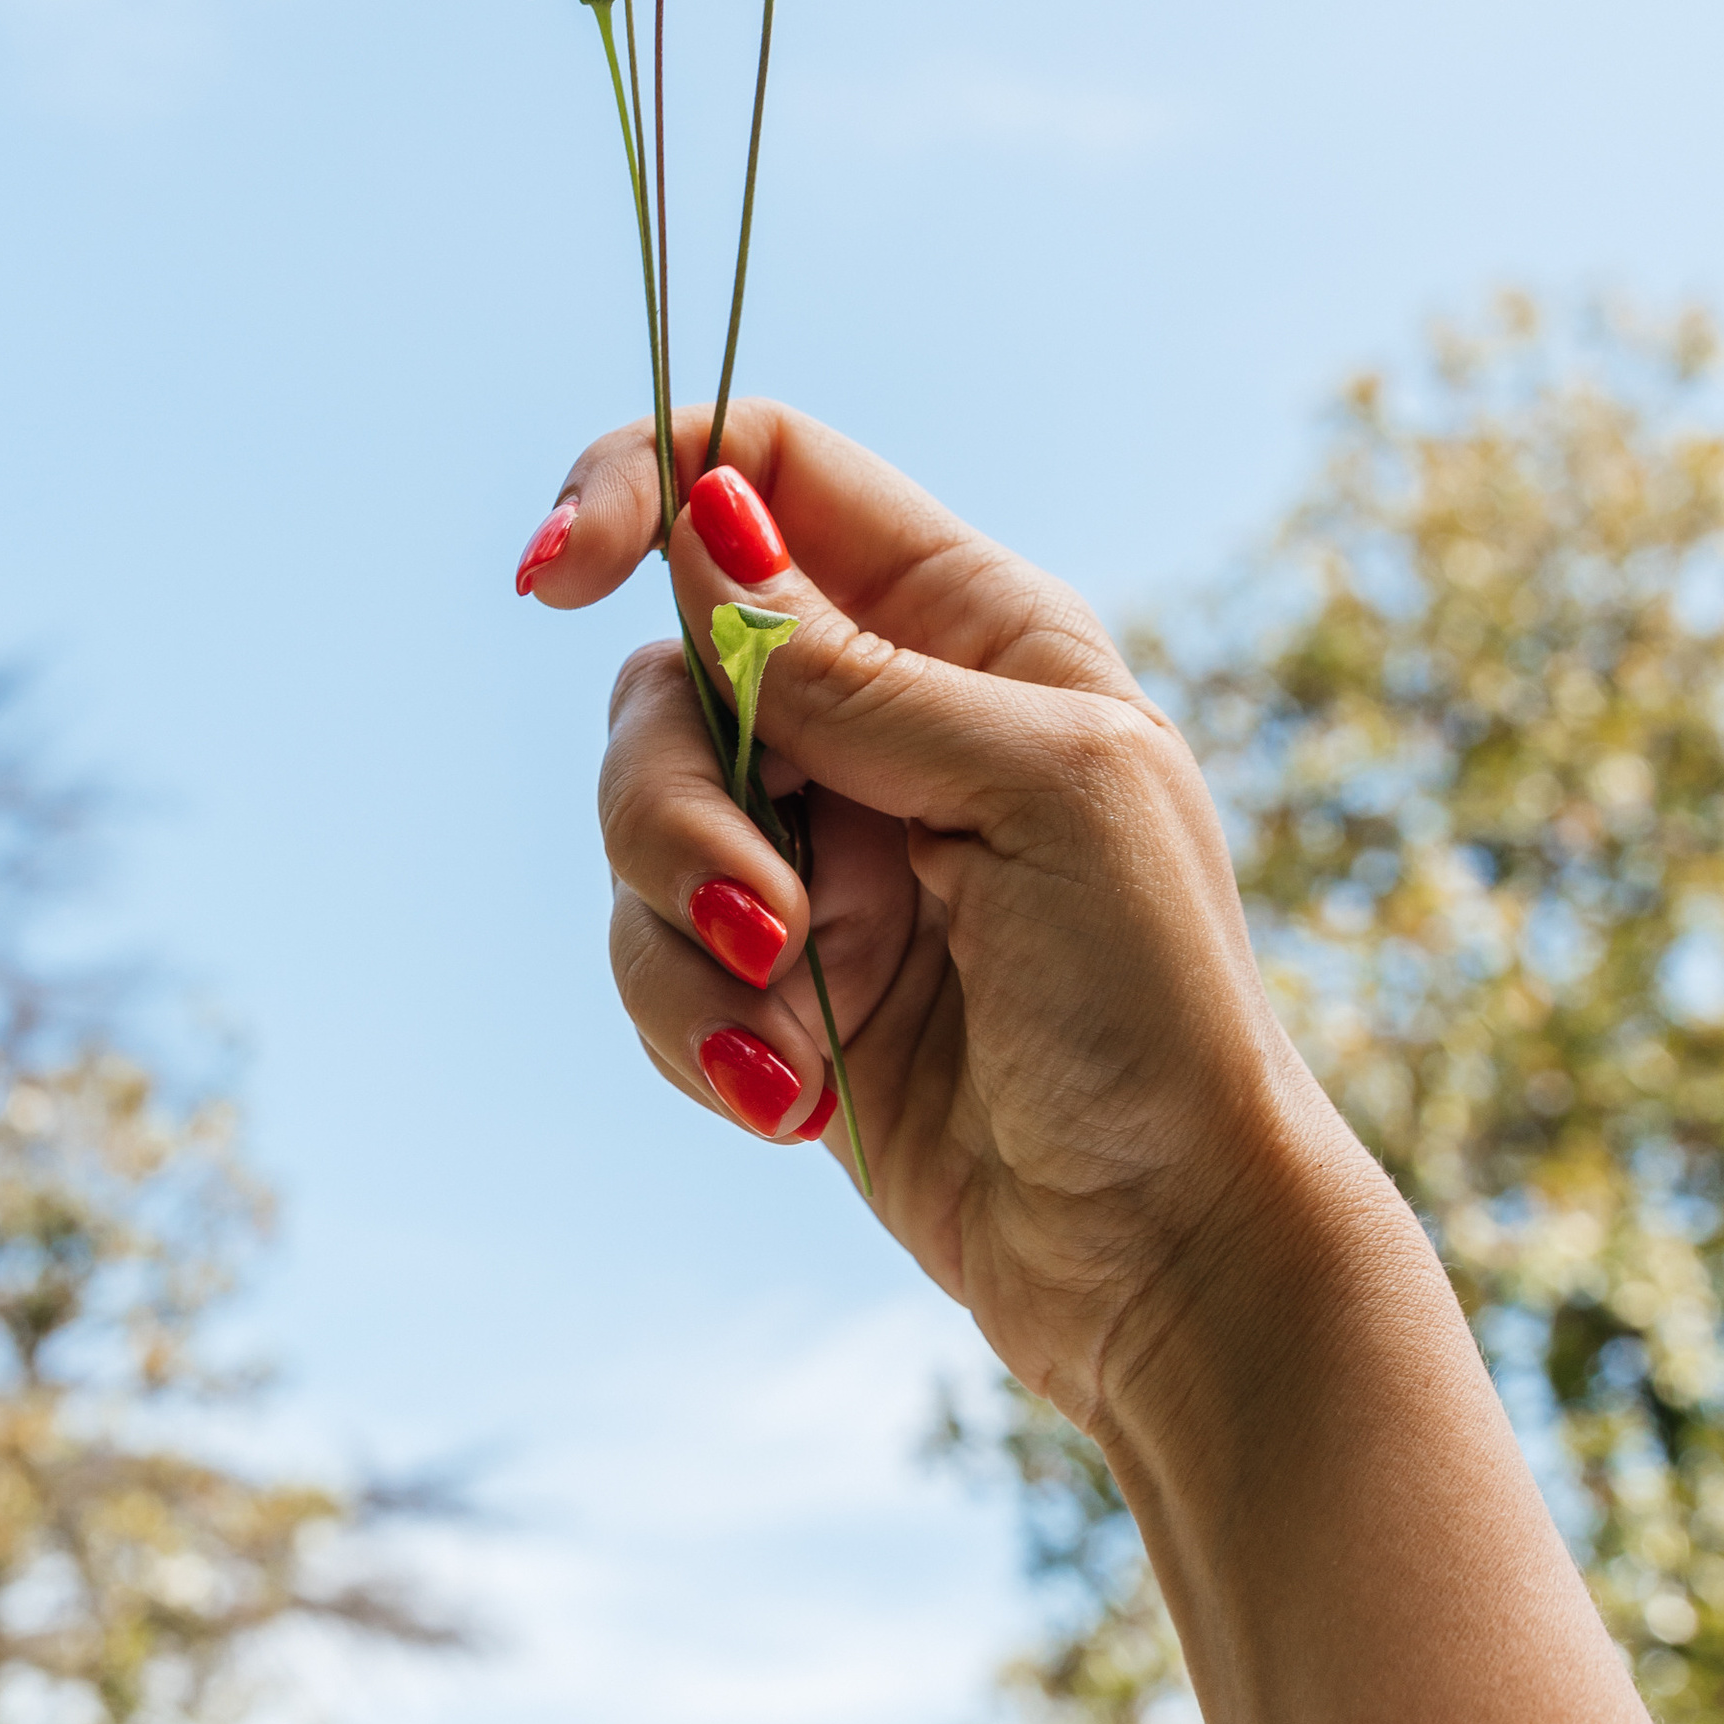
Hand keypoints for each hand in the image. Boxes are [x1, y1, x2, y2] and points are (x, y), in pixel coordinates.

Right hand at [524, 402, 1364, 1439]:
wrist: (1164, 1253)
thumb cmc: (1156, 1006)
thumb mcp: (1040, 790)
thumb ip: (856, 667)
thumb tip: (704, 516)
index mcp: (971, 626)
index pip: (768, 470)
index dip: (646, 482)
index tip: (558, 572)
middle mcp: (882, 721)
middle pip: (666, 673)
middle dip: (672, 805)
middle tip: (766, 922)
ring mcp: (820, 856)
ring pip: (634, 828)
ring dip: (688, 947)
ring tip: (800, 1051)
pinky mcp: (773, 986)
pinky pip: (648, 962)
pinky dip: (699, 1035)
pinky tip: (798, 1104)